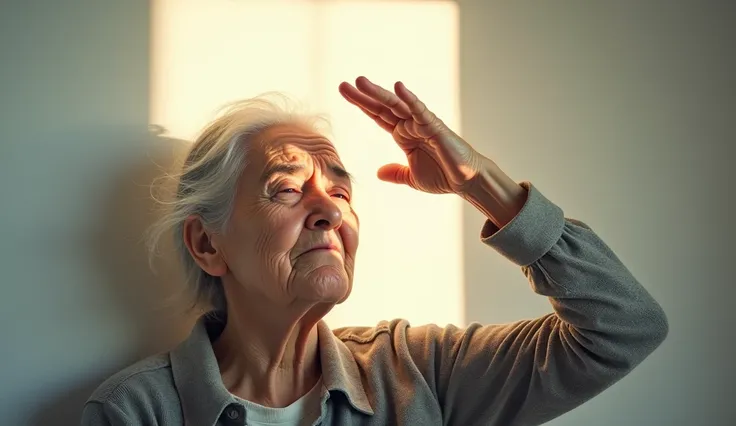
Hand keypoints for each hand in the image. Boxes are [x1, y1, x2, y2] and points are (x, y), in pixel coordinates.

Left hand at [338, 76, 485, 195]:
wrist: (466, 182)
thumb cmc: (443, 176)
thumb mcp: (412, 178)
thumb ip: (395, 173)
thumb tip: (378, 173)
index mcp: (403, 134)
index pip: (378, 116)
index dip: (361, 104)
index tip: (345, 92)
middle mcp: (410, 125)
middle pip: (382, 107)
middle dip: (363, 96)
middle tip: (343, 85)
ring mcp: (422, 123)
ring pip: (396, 104)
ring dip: (378, 93)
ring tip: (360, 81)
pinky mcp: (435, 126)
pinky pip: (420, 110)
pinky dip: (410, 99)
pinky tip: (398, 87)